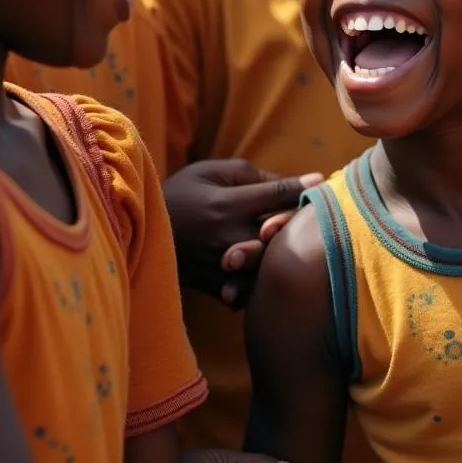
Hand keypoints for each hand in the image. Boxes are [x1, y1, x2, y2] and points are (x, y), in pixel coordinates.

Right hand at [164, 160, 322, 306]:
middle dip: (299, 225)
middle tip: (316, 214)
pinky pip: (254, 290)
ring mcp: (224, 266)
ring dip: (288, 255)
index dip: (303, 186)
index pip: (277, 194)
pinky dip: (268, 280)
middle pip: (281, 234)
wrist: (138, 234)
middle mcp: (228, 237)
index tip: (323, 180)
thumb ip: (250, 174)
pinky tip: (278, 269)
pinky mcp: (219, 287)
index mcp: (226, 204)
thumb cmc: (180, 194)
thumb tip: (290, 181)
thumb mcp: (209, 172)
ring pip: (271, 266)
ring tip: (302, 244)